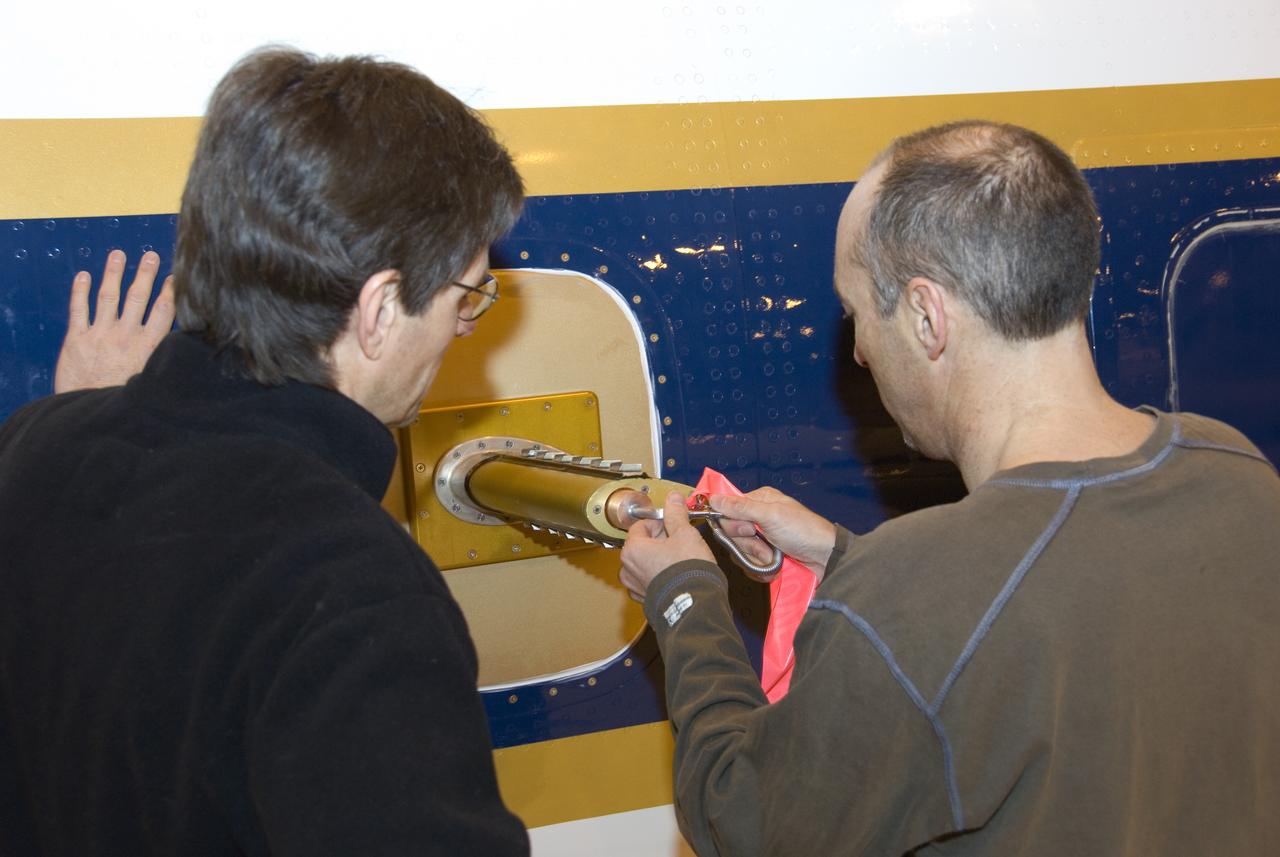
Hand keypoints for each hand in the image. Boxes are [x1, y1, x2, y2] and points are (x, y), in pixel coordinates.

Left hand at [54, 250, 174, 393]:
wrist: (90, 414)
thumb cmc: (124, 401)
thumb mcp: (153, 381)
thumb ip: (164, 361)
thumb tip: (186, 352)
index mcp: (147, 347)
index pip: (162, 311)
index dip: (169, 290)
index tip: (173, 276)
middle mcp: (125, 336)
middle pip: (137, 297)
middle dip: (144, 274)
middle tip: (150, 256)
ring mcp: (99, 335)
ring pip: (109, 297)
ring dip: (114, 273)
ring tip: (118, 254)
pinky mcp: (76, 339)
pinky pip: (79, 309)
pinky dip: (80, 291)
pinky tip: (84, 275)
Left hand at [619, 491, 715, 601]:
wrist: (695, 606)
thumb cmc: (688, 569)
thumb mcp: (685, 534)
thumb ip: (676, 514)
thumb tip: (674, 498)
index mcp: (633, 549)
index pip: (641, 526)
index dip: (659, 522)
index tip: (673, 524)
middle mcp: (628, 568)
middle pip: (641, 545)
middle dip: (659, 540)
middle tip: (680, 540)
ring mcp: (635, 587)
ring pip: (644, 564)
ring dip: (658, 559)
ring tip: (679, 559)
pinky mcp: (645, 601)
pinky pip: (649, 582)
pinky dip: (659, 577)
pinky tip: (675, 576)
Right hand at [709, 487, 836, 579]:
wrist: (825, 559)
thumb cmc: (802, 531)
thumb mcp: (771, 515)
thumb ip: (741, 507)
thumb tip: (712, 499)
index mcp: (759, 500)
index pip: (727, 510)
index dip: (733, 523)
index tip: (747, 530)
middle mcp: (757, 517)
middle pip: (731, 533)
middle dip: (748, 543)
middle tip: (765, 542)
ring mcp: (761, 538)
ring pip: (739, 550)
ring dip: (756, 556)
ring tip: (774, 555)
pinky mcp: (764, 556)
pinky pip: (748, 564)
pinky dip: (760, 567)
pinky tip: (773, 565)